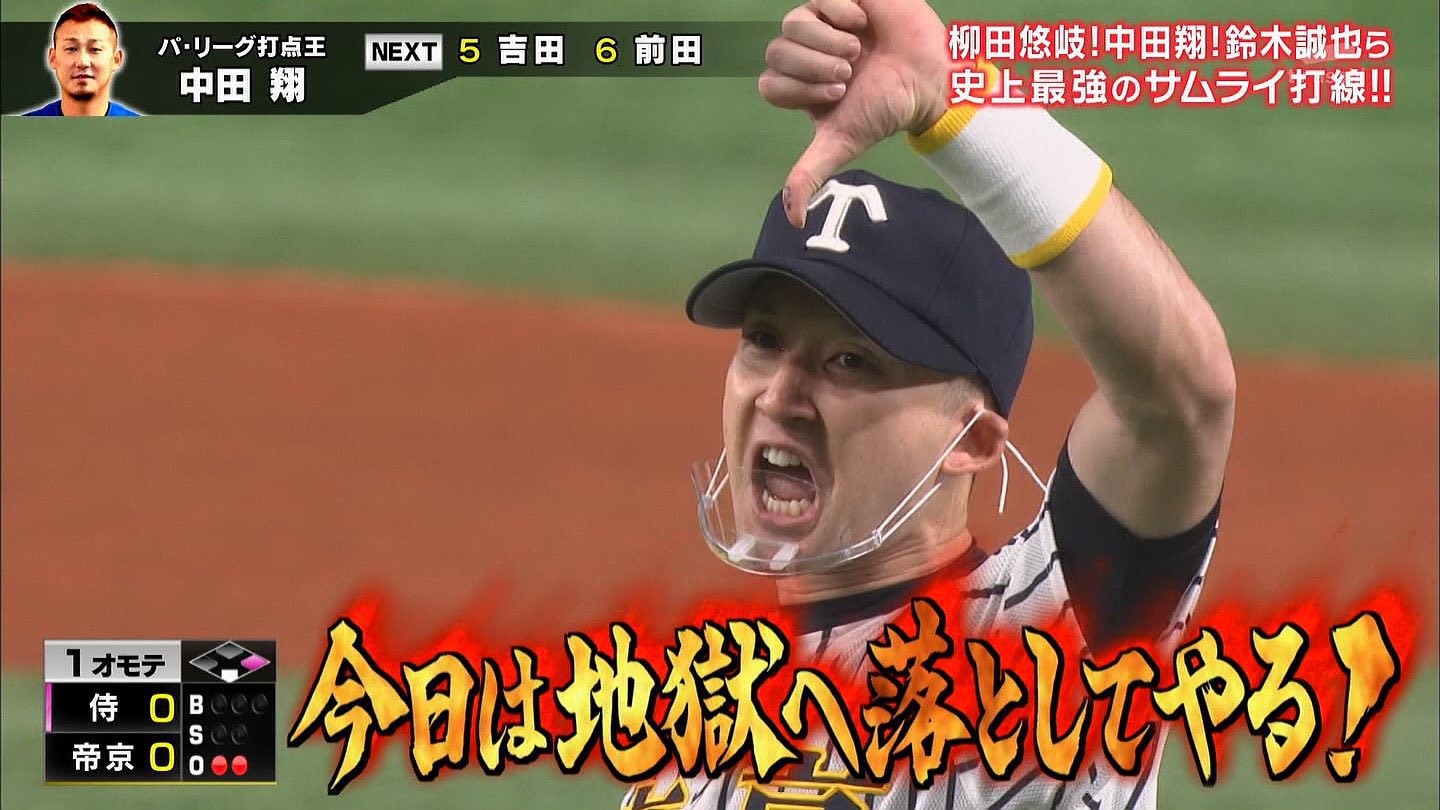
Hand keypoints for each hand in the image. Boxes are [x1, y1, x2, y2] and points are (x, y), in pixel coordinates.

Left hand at [759, 0, 948, 225]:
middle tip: (849, 74)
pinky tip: (863, 22)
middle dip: (815, 66)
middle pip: (776, 52)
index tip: (837, 95)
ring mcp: (820, 23)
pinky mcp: (839, 0)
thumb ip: (811, 173)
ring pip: (792, 23)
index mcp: (799, 87)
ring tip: (856, 51)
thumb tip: (793, 218)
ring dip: (827, 40)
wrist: (930, 77)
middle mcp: (804, 54)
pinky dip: (840, 11)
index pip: (769, 84)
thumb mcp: (844, 142)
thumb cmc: (887, 108)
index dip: (800, 89)